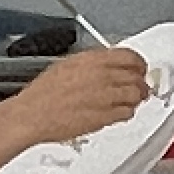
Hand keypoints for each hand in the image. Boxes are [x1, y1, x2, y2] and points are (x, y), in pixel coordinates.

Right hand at [10, 43, 158, 144]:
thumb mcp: (67, 65)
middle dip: (140, 83)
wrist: (33, 115)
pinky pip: (127, 113)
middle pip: (137, 77)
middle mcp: (103, 75)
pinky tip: (119, 112)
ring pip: (137, 95)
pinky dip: (127, 113)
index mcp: (93, 59)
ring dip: (136, 99)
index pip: (130, 56)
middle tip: (139, 88)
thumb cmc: (44, 93)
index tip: (140, 69)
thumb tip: (107, 64)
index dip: (139, 64)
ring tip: (130, 101)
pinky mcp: (105, 116)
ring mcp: (105, 96)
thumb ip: (92, 63)